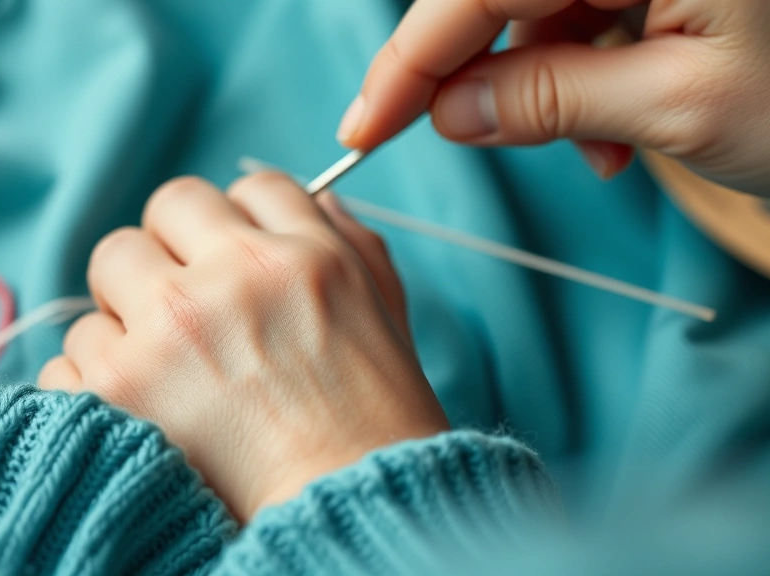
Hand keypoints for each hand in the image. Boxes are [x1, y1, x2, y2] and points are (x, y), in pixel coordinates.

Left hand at [39, 173, 448, 519]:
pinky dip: (95, 380)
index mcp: (301, 254)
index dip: (237, 222)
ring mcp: (168, 330)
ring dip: (128, 321)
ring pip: (104, 278)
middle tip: (186, 305)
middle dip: (171, 253)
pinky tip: (139, 409)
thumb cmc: (375, 422)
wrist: (344, 510)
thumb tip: (313, 194)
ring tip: (166, 372)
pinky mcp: (117, 387)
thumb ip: (348, 239)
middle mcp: (231, 278)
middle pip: (160, 211)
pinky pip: (69, 354)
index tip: (231, 258)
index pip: (246, 187)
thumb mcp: (385, 313)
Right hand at [338, 0, 769, 195]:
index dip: (413, 60)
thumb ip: (549, 99)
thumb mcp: (679, 107)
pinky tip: (615, 131)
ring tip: (595, 152)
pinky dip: (582, 78)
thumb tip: (448, 109)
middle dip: (477, 70)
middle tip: (456, 137)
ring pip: (540, 9)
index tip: (364, 127)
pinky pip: (584, 18)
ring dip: (542, 85)